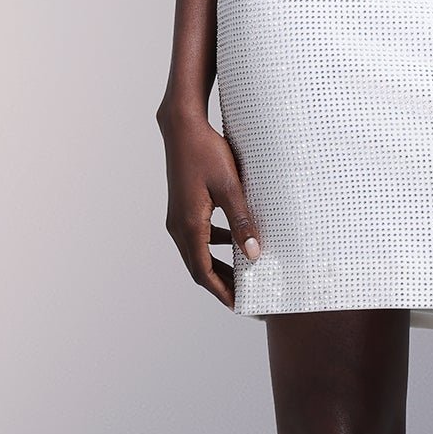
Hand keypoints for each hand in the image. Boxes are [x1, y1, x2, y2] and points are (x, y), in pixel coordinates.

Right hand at [156, 101, 260, 308]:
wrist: (183, 127)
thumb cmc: (206, 152)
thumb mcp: (230, 187)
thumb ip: (242, 222)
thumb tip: (254, 254)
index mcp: (189, 225)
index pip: (204, 272)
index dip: (222, 291)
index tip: (239, 305)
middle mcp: (178, 226)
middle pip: (199, 267)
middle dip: (222, 284)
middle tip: (245, 297)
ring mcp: (178, 218)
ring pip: (198, 253)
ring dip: (219, 266)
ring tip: (243, 275)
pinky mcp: (182, 208)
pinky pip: (198, 237)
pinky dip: (215, 246)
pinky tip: (234, 241)